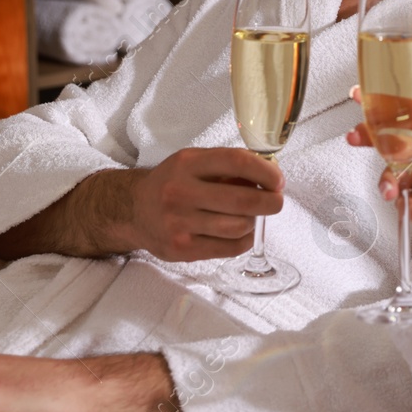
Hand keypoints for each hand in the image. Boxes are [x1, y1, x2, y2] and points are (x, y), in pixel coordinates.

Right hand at [123, 147, 284, 261]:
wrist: (133, 210)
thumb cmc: (172, 183)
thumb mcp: (194, 162)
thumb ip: (228, 166)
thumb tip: (270, 176)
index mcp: (187, 164)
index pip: (237, 162)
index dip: (265, 172)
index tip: (278, 180)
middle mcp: (180, 192)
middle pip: (242, 200)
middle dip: (270, 202)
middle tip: (276, 201)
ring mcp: (179, 223)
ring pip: (239, 226)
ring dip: (254, 221)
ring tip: (250, 215)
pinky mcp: (182, 249)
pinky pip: (230, 248)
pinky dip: (244, 239)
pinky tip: (241, 231)